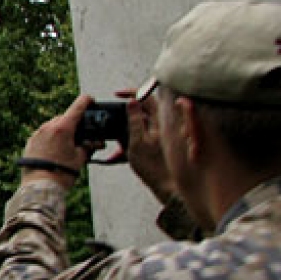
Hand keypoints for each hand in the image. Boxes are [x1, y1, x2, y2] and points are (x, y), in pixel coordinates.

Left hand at [20, 94, 93, 188]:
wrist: (40, 186)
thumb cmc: (62, 173)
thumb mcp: (80, 158)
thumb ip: (88, 146)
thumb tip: (95, 143)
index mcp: (63, 128)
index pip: (77, 106)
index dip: (87, 101)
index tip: (91, 100)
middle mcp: (48, 127)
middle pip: (65, 117)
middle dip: (74, 123)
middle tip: (81, 133)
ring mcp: (37, 133)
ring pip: (53, 125)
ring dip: (61, 130)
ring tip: (68, 144)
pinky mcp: (30, 141)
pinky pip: (43, 134)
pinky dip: (51, 137)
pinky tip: (55, 149)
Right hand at [115, 87, 174, 203]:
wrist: (167, 187)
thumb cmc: (154, 168)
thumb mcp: (137, 143)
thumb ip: (135, 121)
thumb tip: (132, 101)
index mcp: (158, 121)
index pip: (146, 97)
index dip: (131, 92)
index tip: (118, 95)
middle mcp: (160, 126)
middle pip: (141, 110)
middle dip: (124, 115)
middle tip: (113, 124)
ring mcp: (158, 136)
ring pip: (139, 126)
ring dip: (124, 132)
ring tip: (115, 148)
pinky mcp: (155, 146)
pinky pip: (138, 139)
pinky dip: (127, 145)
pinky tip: (117, 155)